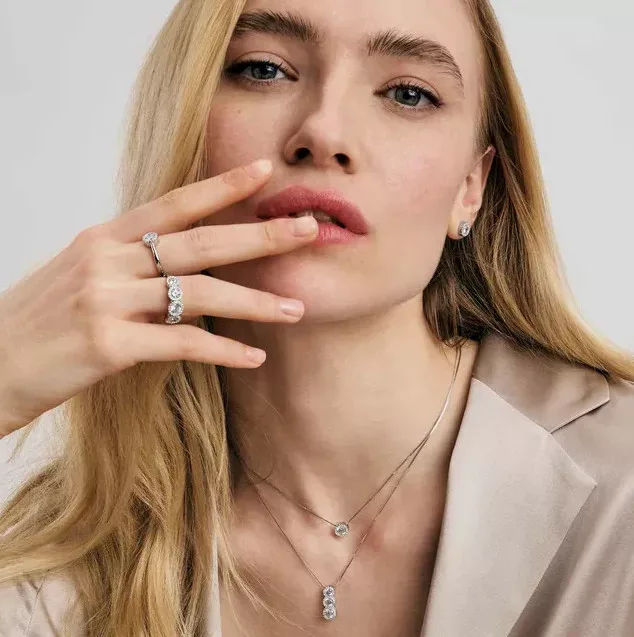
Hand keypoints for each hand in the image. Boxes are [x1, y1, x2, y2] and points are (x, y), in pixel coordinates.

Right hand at [0, 159, 317, 437]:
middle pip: (199, 242)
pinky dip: (221, 350)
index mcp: (104, 238)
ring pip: (198, 292)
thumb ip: (132, 267)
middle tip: (309, 229)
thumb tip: (186, 270)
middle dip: (259, 236)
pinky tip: (255, 357)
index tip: (265, 171)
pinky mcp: (106, 343)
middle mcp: (107, 259)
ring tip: (297, 308)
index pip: (173, 204)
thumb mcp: (82, 278)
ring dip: (255, 302)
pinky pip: (179, 342)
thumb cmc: (39, 323)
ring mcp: (105, 299)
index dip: (222, 186)